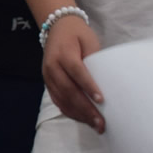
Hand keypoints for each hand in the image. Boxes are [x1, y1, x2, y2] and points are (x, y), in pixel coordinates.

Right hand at [40, 15, 105, 131]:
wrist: (56, 27)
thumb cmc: (77, 33)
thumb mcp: (89, 40)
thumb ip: (94, 59)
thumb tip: (105, 83)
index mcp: (64, 52)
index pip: (76, 71)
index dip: (88, 86)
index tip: (101, 100)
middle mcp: (52, 66)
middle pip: (68, 90)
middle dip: (85, 108)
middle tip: (100, 122)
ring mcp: (47, 76)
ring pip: (62, 99)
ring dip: (79, 114)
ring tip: (95, 125)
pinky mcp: (47, 83)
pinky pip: (58, 101)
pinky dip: (70, 112)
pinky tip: (83, 119)